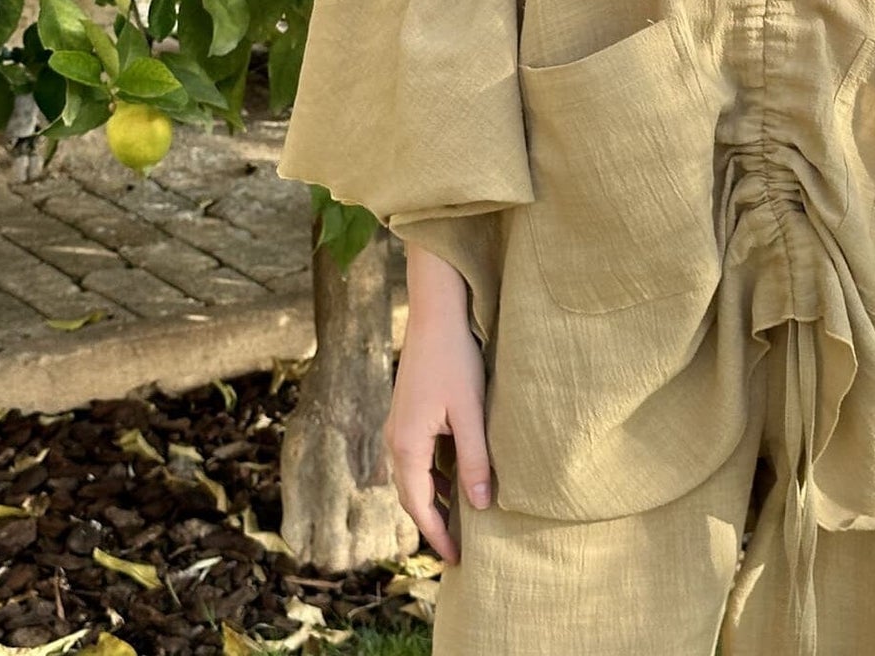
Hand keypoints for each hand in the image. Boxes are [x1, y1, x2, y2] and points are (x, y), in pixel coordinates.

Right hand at [384, 300, 492, 564]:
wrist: (436, 313)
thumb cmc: (455, 359)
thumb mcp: (470, 413)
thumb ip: (474, 460)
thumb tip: (479, 507)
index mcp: (407, 445)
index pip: (420, 506)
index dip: (438, 536)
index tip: (457, 561)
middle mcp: (394, 440)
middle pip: (411, 496)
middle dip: (432, 524)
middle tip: (458, 550)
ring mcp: (397, 425)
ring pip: (413, 477)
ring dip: (433, 500)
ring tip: (459, 521)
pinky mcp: (406, 412)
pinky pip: (416, 457)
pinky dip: (433, 476)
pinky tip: (455, 477)